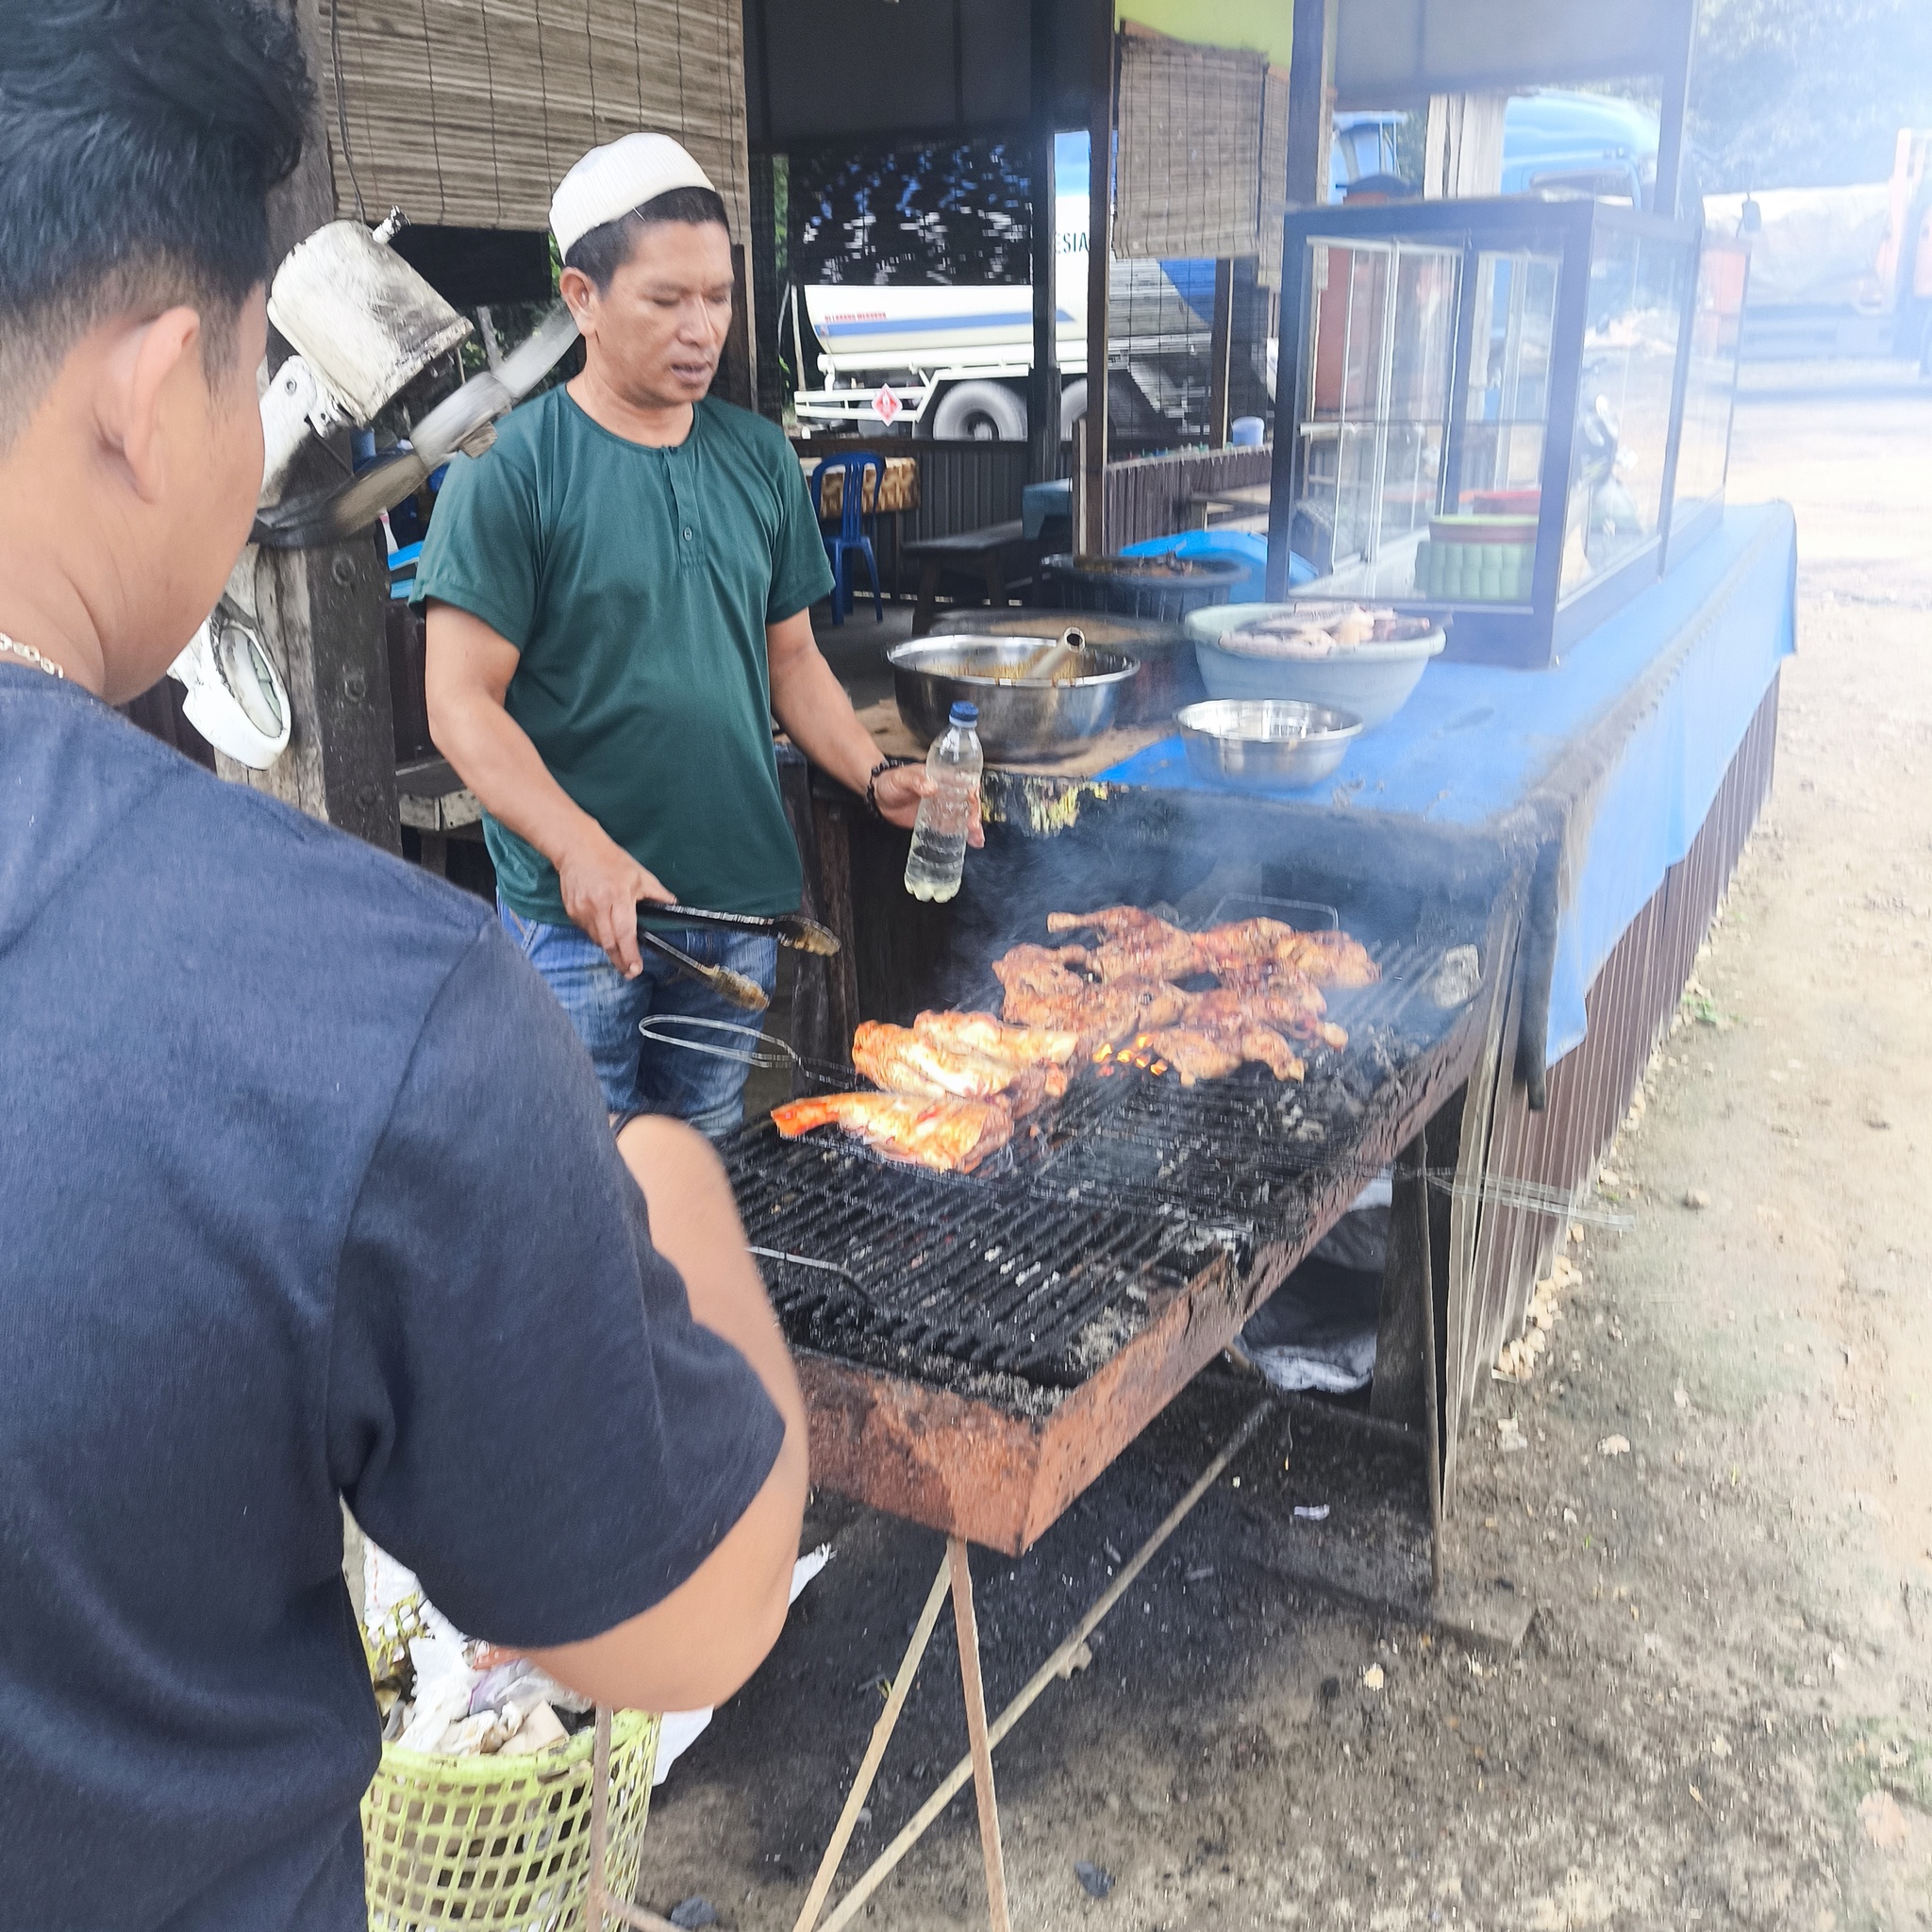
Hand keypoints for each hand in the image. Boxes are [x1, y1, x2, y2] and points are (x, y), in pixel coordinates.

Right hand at [555, 818, 671, 976]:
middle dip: (620, 960)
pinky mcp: (571, 912)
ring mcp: (581, 910)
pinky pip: (587, 931)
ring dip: (610, 949)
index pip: (625, 932)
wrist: (578, 849)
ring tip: (620, 955)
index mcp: (618, 897)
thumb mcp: (640, 875)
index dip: (630, 952)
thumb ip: (657, 893)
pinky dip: (598, 935)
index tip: (635, 967)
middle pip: (608, 943)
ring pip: (597, 939)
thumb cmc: (611, 861)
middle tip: (630, 972)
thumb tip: (673, 904)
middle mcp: (598, 906)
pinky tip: (606, 932)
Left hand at [869, 763, 984, 847]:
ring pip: (964, 817)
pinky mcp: (937, 822)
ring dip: (973, 828)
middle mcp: (946, 793)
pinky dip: (965, 836)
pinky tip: (973, 842)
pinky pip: (954, 829)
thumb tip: (931, 787)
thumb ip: (915, 780)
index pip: (964, 783)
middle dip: (974, 814)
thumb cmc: (891, 782)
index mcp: (942, 778)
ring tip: (977, 838)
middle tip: (972, 825)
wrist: (879, 798)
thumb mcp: (902, 777)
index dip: (972, 792)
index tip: (972, 801)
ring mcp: (943, 809)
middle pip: (968, 802)